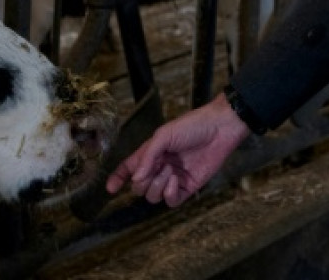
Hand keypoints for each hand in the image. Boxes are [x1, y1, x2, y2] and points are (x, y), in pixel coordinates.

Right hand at [105, 92, 250, 206]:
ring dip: (157, 186)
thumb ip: (147, 157)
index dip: (118, 179)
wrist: (218, 129)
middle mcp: (159, 168)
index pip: (129, 169)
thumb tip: (135, 179)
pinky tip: (176, 181)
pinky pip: (171, 202)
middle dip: (143, 182)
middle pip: (139, 188)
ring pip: (153, 197)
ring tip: (171, 171)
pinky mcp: (187, 188)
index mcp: (150, 153)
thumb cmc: (190, 126)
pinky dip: (170, 194)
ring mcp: (172, 179)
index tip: (110, 189)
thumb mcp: (164, 135)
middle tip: (158, 168)